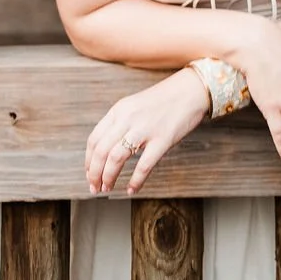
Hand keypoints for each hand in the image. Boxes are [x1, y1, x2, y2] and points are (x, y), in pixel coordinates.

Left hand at [86, 67, 209, 196]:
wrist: (192, 90)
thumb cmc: (164, 100)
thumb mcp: (135, 106)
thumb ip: (120, 123)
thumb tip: (106, 151)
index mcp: (119, 110)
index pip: (94, 139)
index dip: (88, 161)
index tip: (89, 174)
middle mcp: (128, 118)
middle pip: (101, 151)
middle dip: (94, 174)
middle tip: (95, 187)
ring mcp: (145, 128)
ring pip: (116, 158)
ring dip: (108, 178)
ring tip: (108, 188)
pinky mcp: (163, 139)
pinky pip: (144, 165)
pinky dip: (135, 181)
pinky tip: (131, 189)